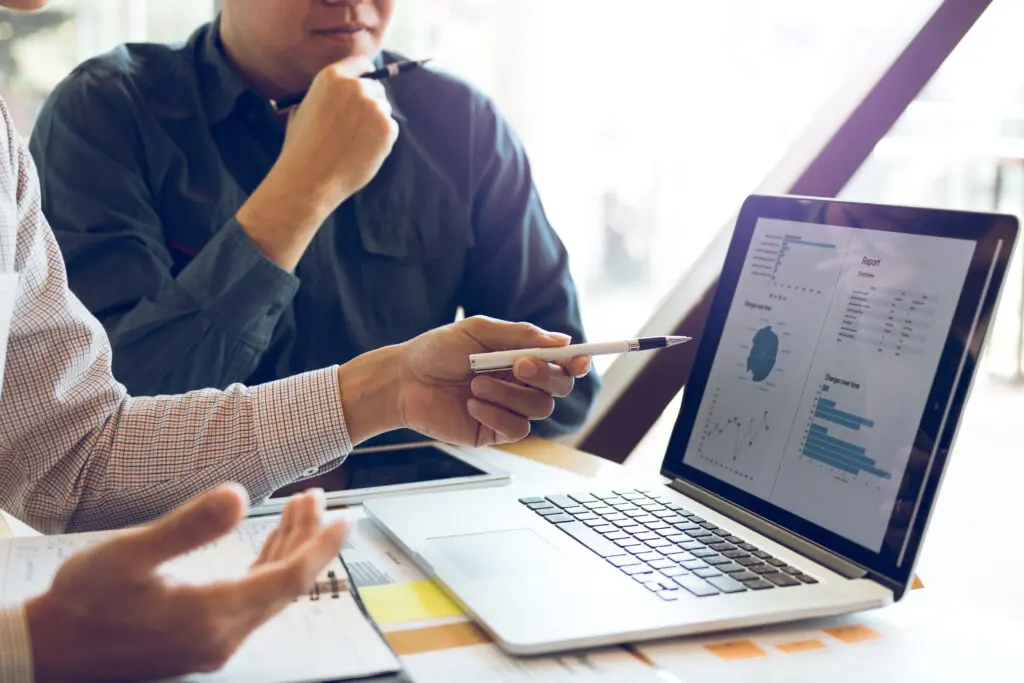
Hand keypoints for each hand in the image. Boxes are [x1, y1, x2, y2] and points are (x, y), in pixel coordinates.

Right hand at [25, 485, 346, 681]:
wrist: (50, 652)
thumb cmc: (83, 602)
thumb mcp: (128, 556)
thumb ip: (187, 527)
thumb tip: (238, 495)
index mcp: (213, 616)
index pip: (291, 578)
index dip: (322, 546)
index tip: (346, 517)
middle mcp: (223, 636)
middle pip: (286, 583)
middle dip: (309, 538)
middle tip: (316, 497)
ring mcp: (214, 642)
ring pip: (271, 591)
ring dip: (289, 549)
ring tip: (299, 509)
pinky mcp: (202, 641)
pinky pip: (252, 600)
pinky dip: (267, 567)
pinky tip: (269, 543)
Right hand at [237, 56, 397, 269]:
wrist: (309, 178)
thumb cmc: (302, 148)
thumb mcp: (303, 108)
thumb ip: (326, 95)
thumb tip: (345, 91)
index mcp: (331, 76)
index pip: (361, 63)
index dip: (365, 75)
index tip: (367, 84)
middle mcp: (355, 86)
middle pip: (377, 88)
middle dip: (371, 104)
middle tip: (357, 127)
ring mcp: (373, 106)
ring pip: (385, 110)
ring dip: (376, 124)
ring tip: (353, 144)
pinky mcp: (387, 127)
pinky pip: (392, 129)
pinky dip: (382, 141)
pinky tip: (362, 153)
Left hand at [338, 316, 590, 446]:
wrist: (403, 380)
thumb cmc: (437, 350)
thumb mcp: (479, 331)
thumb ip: (520, 336)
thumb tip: (563, 341)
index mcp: (521, 356)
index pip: (561, 363)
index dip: (577, 362)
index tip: (579, 359)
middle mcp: (520, 384)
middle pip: (559, 387)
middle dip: (544, 376)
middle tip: (517, 366)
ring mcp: (509, 409)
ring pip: (539, 409)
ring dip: (510, 394)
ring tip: (476, 384)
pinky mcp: (494, 431)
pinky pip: (517, 429)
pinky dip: (497, 413)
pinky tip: (472, 403)